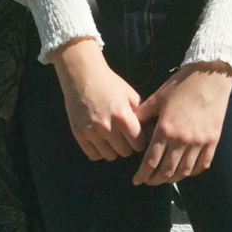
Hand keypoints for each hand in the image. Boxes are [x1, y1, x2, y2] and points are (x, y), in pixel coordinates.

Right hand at [51, 37, 144, 160]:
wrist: (82, 75)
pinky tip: (101, 140)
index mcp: (123, 116)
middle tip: (126, 136)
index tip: (138, 135)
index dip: (141, 140)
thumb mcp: (131, 96)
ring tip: (113, 137)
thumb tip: (153, 135)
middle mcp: (107, 126)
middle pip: (125, 152)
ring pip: (110, 156)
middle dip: (128, 145)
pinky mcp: (79, 134)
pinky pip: (94, 155)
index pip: (139, 144)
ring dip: (114, 149)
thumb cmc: (110, 84)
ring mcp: (91, 131)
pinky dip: (99, 151)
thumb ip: (142, 117)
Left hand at [133, 62, 231, 185]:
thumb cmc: (181, 85)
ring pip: (184, 171)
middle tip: (148, 181)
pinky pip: (203, 164)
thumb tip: (131, 129)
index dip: (142, 174)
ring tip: (164, 179)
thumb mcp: (157, 98)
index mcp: (165, 129)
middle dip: (154, 179)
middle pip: (166, 170)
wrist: (210, 76)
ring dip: (172, 179)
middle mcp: (182, 139)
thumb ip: (142, 115)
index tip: (137, 180)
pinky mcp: (213, 140)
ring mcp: (199, 141)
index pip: (151, 161)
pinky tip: (186, 171)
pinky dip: (193, 171)